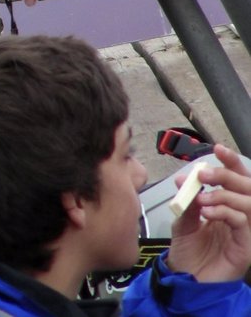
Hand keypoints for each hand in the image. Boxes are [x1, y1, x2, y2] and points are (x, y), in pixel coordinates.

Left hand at [167, 144, 250, 281]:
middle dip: (226, 174)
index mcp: (228, 205)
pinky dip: (224, 211)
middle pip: (248, 185)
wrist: (185, 279)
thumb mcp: (184, 218)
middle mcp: (240, 216)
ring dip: (224, 193)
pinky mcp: (246, 246)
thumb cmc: (188, 251)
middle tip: (205, 173)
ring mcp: (246, 231)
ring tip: (202, 198)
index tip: (218, 149)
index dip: (231, 162)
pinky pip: (242, 221)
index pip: (237, 178)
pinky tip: (207, 212)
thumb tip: (185, 178)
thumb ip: (187, 199)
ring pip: (248, 201)